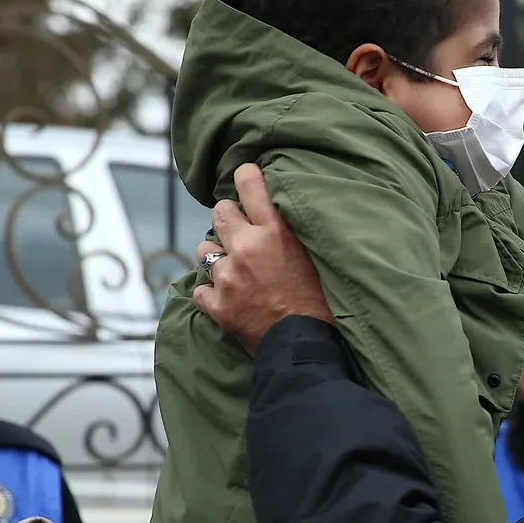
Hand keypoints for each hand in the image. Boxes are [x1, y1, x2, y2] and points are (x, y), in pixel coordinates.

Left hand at [192, 163, 332, 353]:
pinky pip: (201, 289)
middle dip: (228, 218)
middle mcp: (246, 248)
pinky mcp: (217, 304)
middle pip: (220, 213)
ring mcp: (227, 277)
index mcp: (275, 233)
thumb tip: (281, 214)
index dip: (246, 176)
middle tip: (241, 232)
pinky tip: (227, 297)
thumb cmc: (322, 303)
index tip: (246, 176)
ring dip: (216, 256)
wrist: (306, 346)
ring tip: (234, 269)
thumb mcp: (317, 258)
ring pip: (204, 250)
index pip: (251, 185)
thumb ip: (294, 234)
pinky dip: (211, 292)